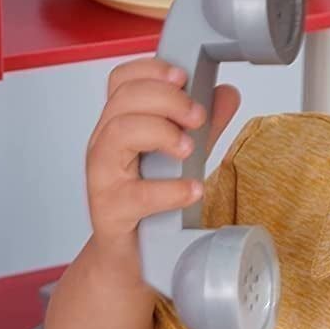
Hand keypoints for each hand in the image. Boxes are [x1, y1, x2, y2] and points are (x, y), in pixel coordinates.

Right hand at [84, 57, 241, 263]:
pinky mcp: (111, 212)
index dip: (149, 70)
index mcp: (117, 125)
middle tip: (197, 117)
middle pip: (123, 101)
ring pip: (118, 135)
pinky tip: (192, 190)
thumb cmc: (149, 203)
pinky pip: (136, 194)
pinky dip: (169, 189)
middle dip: (167, 100)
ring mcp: (103, 178)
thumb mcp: (180, 156)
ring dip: (160, 133)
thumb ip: (202, 125)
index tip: (182, 76)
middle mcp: (104, 146)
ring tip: (190, 150)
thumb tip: (225, 93)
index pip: (120, 81)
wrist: (133, 258)